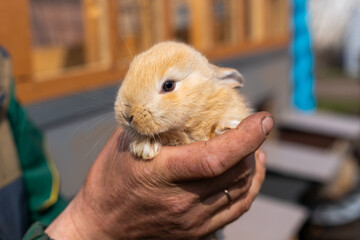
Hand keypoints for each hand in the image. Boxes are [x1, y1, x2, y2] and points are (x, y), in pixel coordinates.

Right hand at [45, 112, 272, 239]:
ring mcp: (192, 220)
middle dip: (252, 144)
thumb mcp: (124, 145)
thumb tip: (177, 100)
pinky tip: (248, 170)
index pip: (216, 158)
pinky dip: (248, 186)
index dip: (245, 137)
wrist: (101, 226)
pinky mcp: (197, 230)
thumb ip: (153, 123)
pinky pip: (236, 208)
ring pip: (240, 190)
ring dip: (252, 163)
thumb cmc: (108, 182)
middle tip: (254, 125)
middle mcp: (182, 201)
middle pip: (235, 172)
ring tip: (253, 145)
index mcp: (162, 174)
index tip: (262, 120)